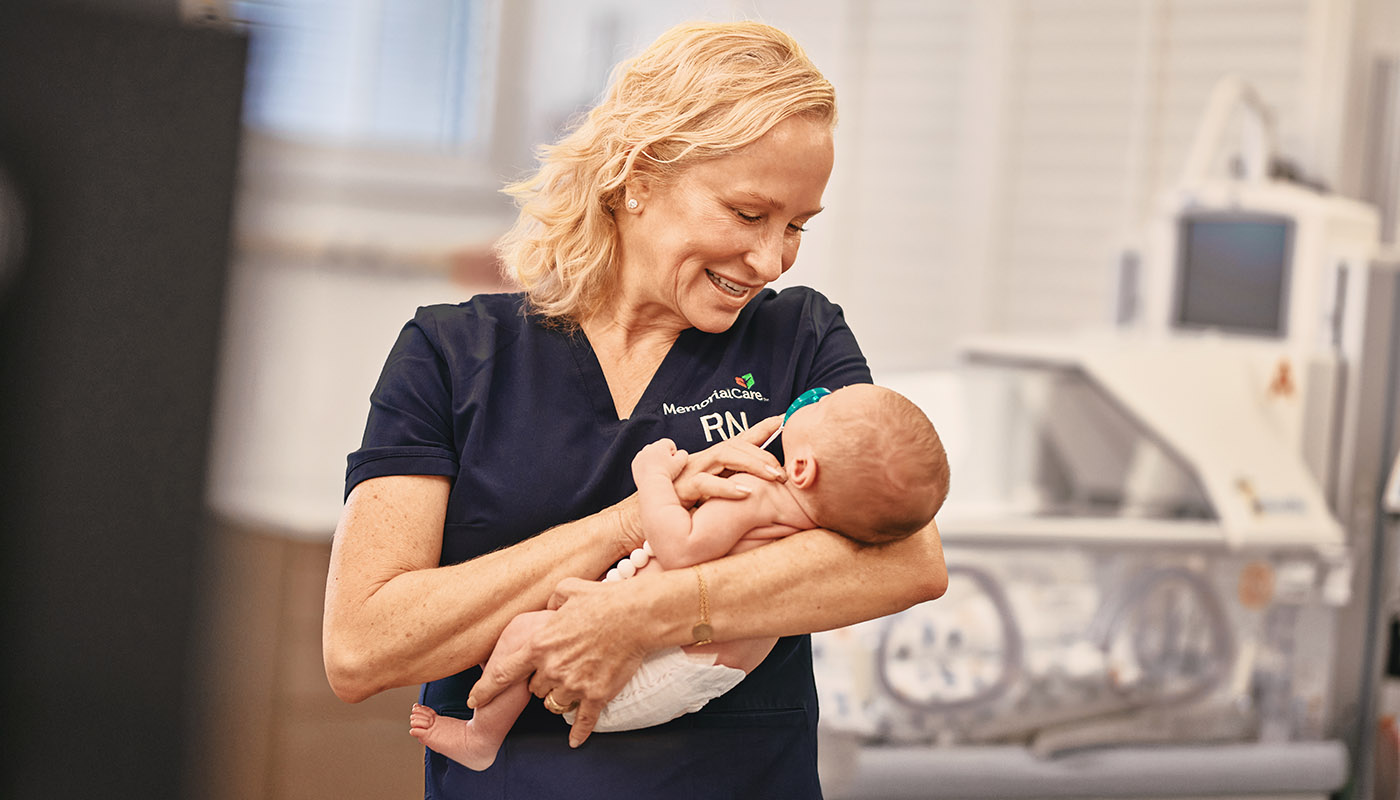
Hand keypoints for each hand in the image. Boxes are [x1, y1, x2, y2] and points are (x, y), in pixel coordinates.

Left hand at [467, 577, 647, 748]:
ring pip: (555, 703)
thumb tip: (549, 607)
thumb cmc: (602, 600)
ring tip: (574, 684)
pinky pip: (582, 721)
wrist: (636, 616)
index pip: (502, 674)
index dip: (485, 690)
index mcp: (539, 644)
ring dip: (560, 697)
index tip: (474, 701)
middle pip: (534, 689)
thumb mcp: (567, 589)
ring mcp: (573, 684)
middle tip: (558, 668)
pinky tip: (574, 741)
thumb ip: (551, 601)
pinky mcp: (596, 695)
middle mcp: (551, 668)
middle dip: (542, 681)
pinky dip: (578, 733)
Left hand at [632, 438, 688, 480]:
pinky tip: (651, 473)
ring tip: (658, 471)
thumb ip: (683, 454)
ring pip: (650, 455)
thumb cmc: (668, 473)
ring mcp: (640, 455)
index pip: (669, 444)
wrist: (652, 484)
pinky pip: (642, 462)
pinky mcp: (635, 463)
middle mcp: (649, 447)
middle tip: (666, 468)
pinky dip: (646, 466)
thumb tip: (680, 452)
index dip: (673, 454)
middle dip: (663, 455)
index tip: (672, 463)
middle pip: (659, 448)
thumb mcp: (681, 462)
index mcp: (660, 444)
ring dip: (654, 460)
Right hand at [672, 414, 784, 506]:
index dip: (762, 428)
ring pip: (723, 455)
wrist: (654, 521)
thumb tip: (770, 483)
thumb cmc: (689, 509)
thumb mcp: (718, 494)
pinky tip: (746, 492)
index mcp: (713, 461)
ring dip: (752, 464)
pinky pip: (705, 483)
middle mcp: (702, 460)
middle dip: (763, 454)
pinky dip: (726, 487)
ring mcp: (691, 471)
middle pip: (735, 445)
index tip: (784, 419)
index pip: (740, 439)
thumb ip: (737, 484)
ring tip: (773, 477)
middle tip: (785, 472)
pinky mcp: (682, 488)